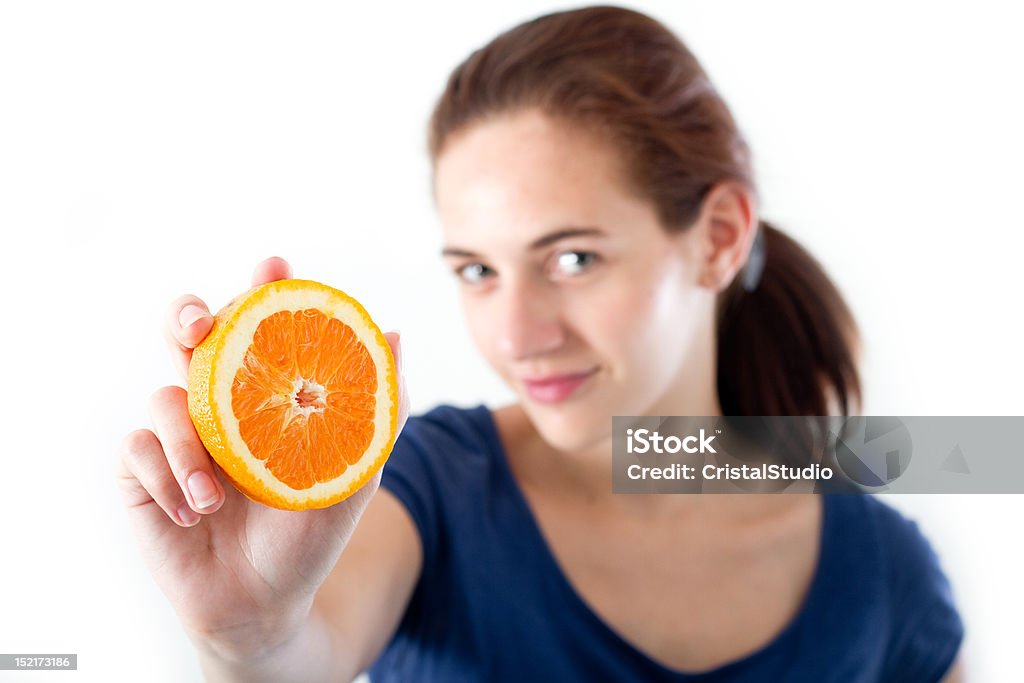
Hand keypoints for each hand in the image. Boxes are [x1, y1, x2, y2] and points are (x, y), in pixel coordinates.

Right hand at [117, 256, 409, 659]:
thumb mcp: (354, 473)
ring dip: (189, 447)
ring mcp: (177, 433)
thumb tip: (394, 333)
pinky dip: (167, 480)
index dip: (261, 289)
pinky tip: (192, 514)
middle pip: (189, 334)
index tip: (274, 267)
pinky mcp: (142, 469)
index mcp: (267, 394)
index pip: (260, 328)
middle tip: (200, 326)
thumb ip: (378, 408)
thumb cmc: (308, 535)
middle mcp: (219, 402)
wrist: (263, 603)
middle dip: (188, 314)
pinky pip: (137, 451)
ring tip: (218, 496)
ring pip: (163, 397)